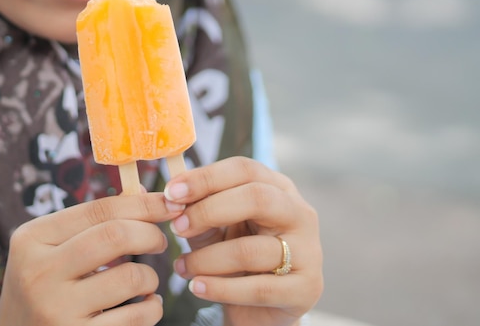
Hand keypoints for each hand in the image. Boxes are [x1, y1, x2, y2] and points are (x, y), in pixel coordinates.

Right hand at [0, 192, 184, 325]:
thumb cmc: (45, 284)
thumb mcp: (52, 247)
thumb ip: (93, 221)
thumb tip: (144, 194)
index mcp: (33, 238)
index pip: (99, 210)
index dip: (143, 204)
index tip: (170, 204)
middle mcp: (39, 272)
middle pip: (116, 236)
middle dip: (151, 234)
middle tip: (160, 241)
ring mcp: (56, 310)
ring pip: (130, 277)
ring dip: (151, 277)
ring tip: (146, 281)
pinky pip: (135, 317)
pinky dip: (152, 308)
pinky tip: (147, 305)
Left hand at [164, 157, 323, 325]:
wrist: (262, 309)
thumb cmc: (237, 259)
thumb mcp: (216, 229)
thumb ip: (199, 211)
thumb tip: (171, 198)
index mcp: (278, 188)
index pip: (244, 169)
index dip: (206, 177)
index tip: (171, 192)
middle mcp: (299, 213)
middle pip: (257, 197)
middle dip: (209, 210)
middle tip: (177, 228)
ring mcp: (308, 250)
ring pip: (251, 249)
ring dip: (206, 259)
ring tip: (182, 268)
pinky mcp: (305, 288)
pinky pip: (257, 288)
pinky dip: (220, 289)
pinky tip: (198, 288)